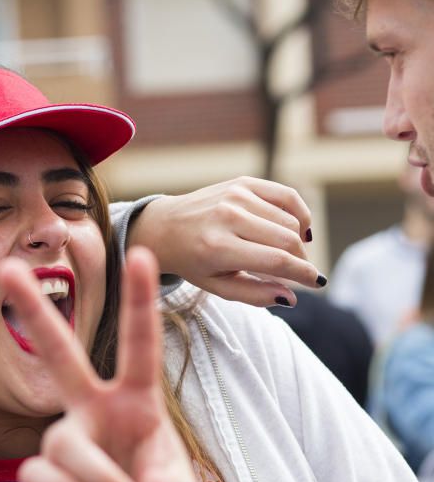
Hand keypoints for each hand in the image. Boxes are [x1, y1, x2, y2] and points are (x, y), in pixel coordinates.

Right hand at [0, 247, 199, 481]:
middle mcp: (92, 410)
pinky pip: (42, 479)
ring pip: (63, 443)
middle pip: (59, 355)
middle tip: (6, 268)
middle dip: (33, 312)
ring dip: (96, 478)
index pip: (139, 346)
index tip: (142, 255)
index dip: (140, 302)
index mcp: (135, 402)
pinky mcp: (42, 477)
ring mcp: (64, 440)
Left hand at [129, 177, 323, 306]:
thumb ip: (254, 294)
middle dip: (301, 260)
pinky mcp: (241, 183)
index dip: (303, 274)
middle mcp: (227, 217)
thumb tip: (292, 297)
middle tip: (299, 272)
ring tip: (290, 255)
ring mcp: (235, 196)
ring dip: (298, 241)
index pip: (276, 261)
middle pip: (287, 240)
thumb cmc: (191, 262)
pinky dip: (299, 213)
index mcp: (217, 247)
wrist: (163, 228)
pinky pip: (286, 196)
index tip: (318, 283)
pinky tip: (298, 230)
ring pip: (289, 220)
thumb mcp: (216, 286)